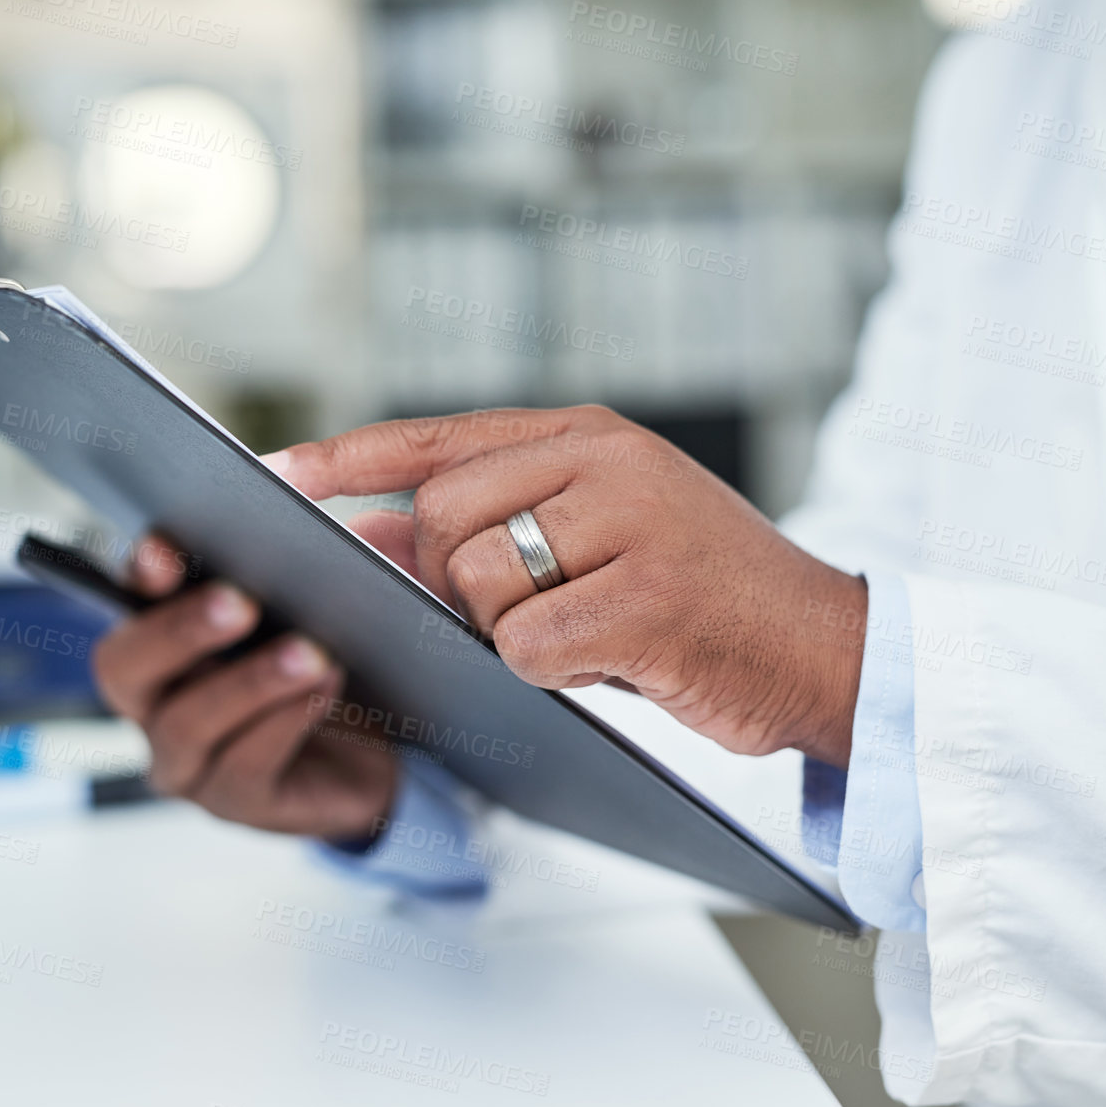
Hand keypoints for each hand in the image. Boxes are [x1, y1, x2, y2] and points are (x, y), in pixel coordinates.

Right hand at [91, 535, 397, 840]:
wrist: (369, 753)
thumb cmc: (315, 668)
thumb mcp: (291, 616)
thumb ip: (262, 579)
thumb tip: (266, 539)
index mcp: (156, 645)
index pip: (123, 603)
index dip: (137, 578)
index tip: (166, 552)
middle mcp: (153, 706)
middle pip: (124, 670)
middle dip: (179, 631)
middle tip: (240, 601)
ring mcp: (187, 765)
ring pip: (187, 725)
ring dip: (250, 683)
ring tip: (308, 652)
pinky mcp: (237, 805)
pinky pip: (244, 769)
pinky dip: (286, 723)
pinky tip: (324, 689)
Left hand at [265, 406, 867, 767]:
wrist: (829, 649)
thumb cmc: (699, 600)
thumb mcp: (596, 542)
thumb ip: (490, 527)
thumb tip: (365, 533)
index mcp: (590, 436)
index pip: (441, 435)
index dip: (352, 457)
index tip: (276, 473)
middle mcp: (608, 461)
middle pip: (442, 518)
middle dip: (453, 583)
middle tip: (525, 611)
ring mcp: (633, 525)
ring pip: (477, 584)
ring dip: (507, 632)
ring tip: (585, 633)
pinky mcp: (650, 600)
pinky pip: (528, 645)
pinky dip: (547, 671)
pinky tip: (607, 664)